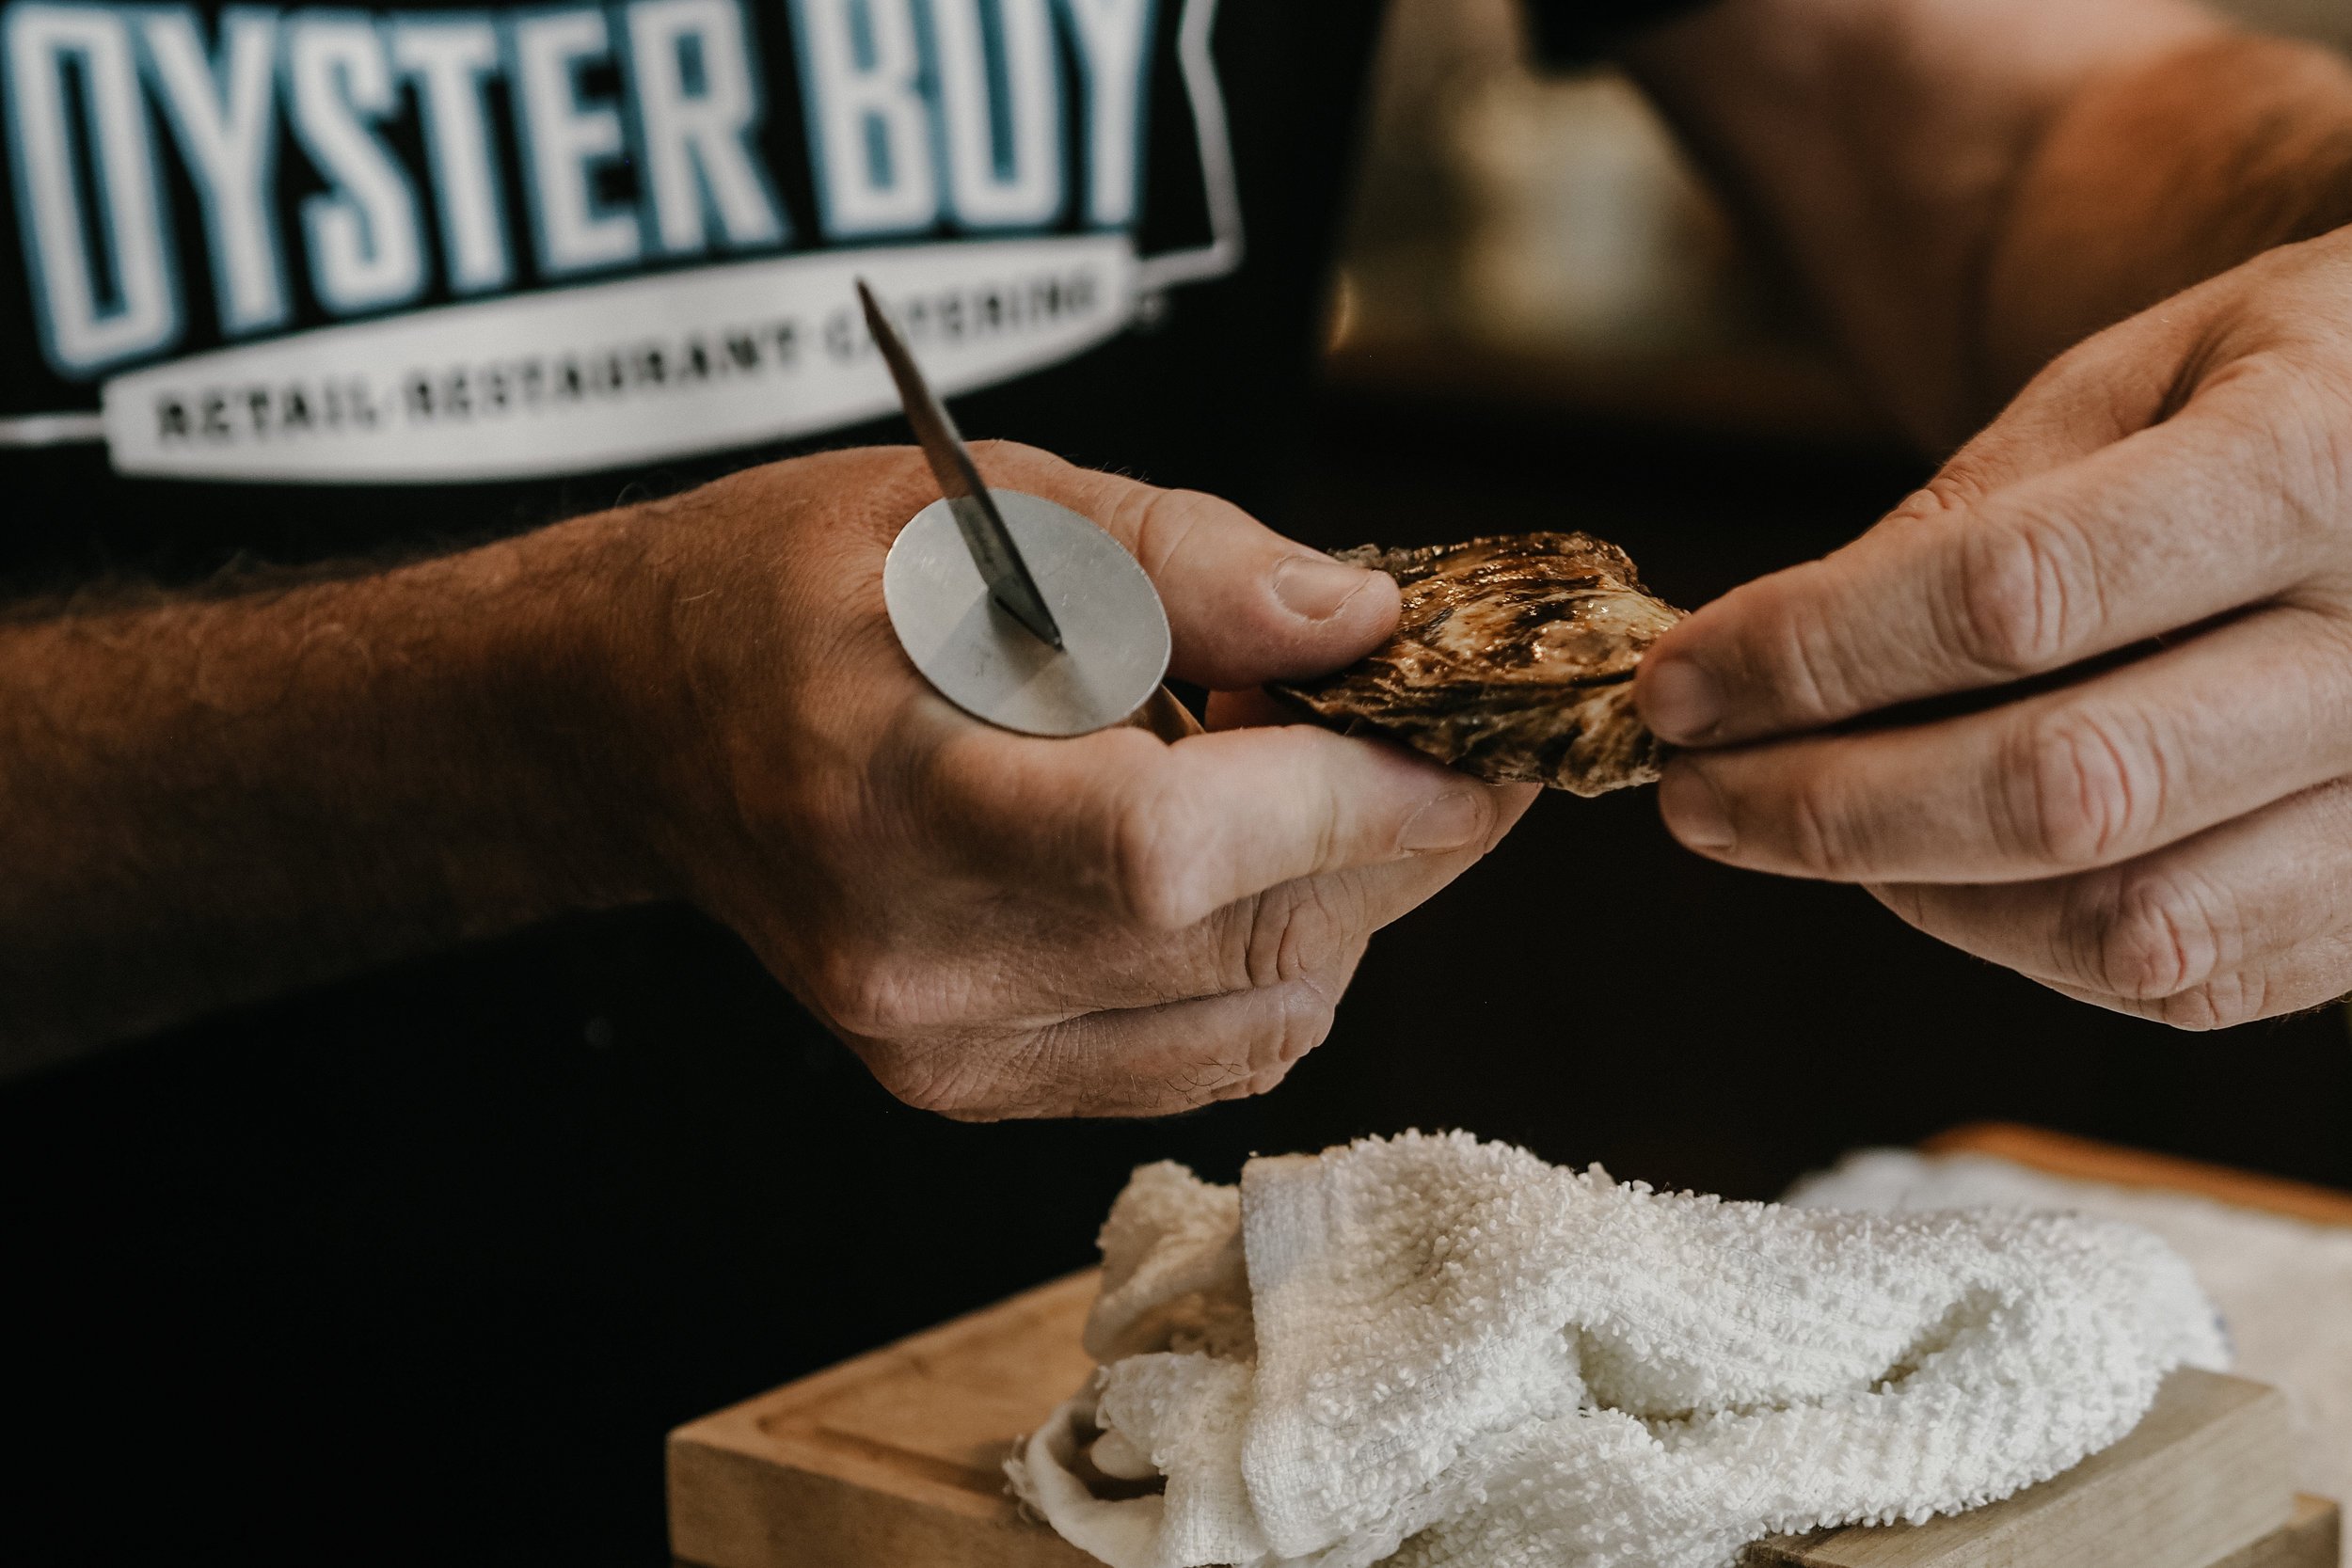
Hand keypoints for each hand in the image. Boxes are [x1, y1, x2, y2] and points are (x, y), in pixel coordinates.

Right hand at [607, 443, 1532, 1116]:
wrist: (638, 718)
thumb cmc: (789, 584)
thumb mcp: (974, 505)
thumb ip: (1180, 561)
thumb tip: (1365, 619)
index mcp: (891, 798)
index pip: (1172, 852)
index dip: (1355, 800)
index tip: (1465, 731)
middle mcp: (919, 966)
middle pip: (1247, 942)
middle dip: (1399, 835)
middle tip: (1442, 726)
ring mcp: (946, 1048)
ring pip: (1259, 1014)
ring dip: (1351, 894)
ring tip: (1321, 769)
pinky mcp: (976, 1080)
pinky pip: (1206, 1047)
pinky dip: (1278, 950)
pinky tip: (1255, 851)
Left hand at [1633, 228, 2351, 1028]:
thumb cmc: (2282, 386)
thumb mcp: (2136, 377)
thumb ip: (1964, 520)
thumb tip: (1765, 661)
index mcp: (2314, 462)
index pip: (2016, 596)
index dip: (1814, 654)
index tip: (1678, 686)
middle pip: (2062, 788)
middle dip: (1828, 808)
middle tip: (1694, 791)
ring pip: (2125, 922)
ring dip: (1918, 890)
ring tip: (1807, 824)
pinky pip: (2188, 982)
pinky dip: (2026, 942)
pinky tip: (1940, 868)